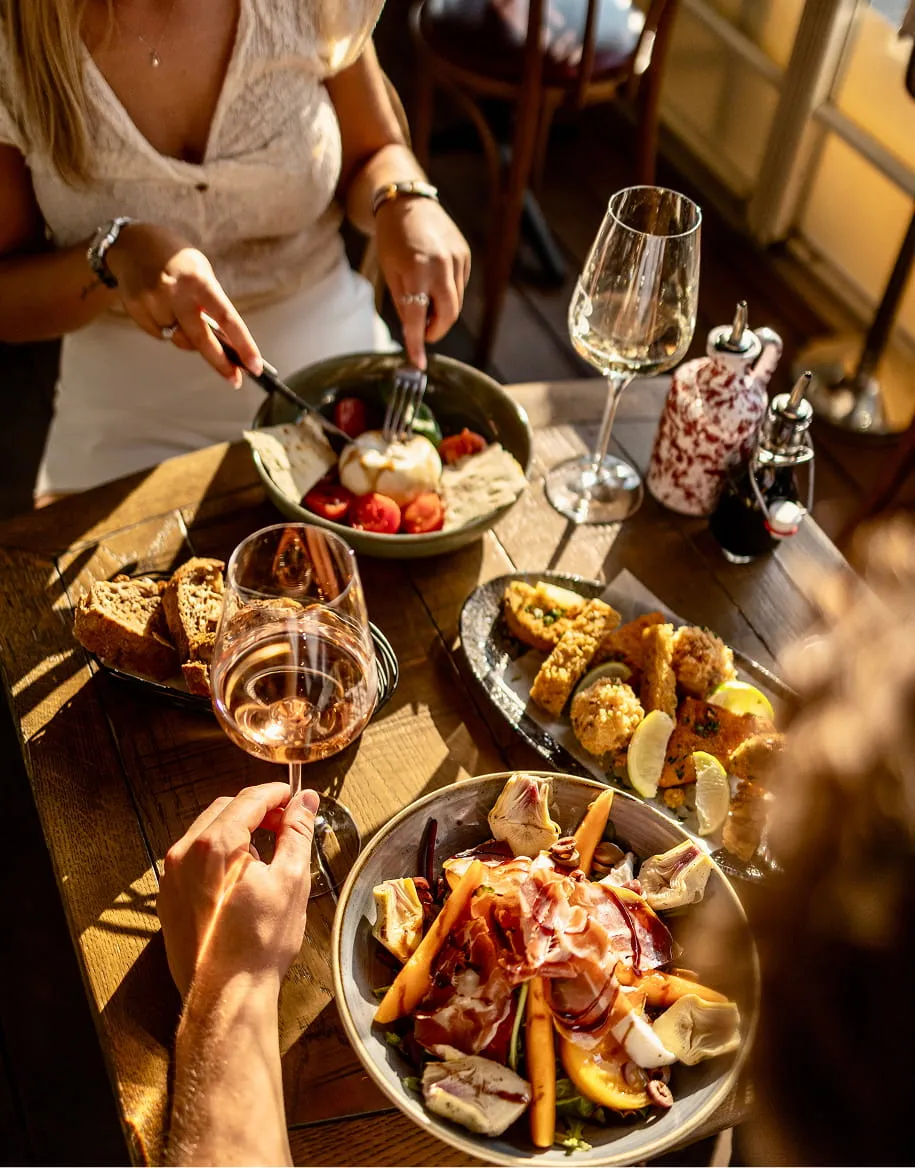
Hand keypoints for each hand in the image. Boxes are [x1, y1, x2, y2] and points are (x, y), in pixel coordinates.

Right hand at [106, 222, 261, 386]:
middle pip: (201, 340)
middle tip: (234, 378)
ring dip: (189, 338)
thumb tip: (225, 341)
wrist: (131, 243)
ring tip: (182, 314)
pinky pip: (161, 334)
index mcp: (198, 281)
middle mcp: (174, 293)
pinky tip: (163, 309)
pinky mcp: (136, 311)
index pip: (227, 318)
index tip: (255, 366)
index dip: (243, 344)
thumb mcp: (201, 271)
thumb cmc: (175, 259)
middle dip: (220, 363)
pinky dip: (167, 329)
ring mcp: (152, 303)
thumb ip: (211, 303)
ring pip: (179, 340)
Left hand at [157, 783, 318, 997]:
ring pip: (206, 834)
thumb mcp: (291, 879)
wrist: (226, 996)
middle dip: (256, 811)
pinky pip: (194, 861)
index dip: (276, 794)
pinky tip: (241, 879)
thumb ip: (297, 832)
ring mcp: (171, 878)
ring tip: (266, 854)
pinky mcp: (169, 899)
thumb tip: (305, 801)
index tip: (294, 798)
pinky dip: (219, 856)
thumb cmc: (261, 942)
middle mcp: (184, 854)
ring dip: (237, 832)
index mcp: (214, 844)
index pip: (248, 799)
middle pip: (224, 811)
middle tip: (285, 824)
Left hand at [375, 197, 470, 368]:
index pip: (418, 318)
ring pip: (456, 303)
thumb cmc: (392, 240)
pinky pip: (460, 286)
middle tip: (423, 332)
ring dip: (441, 311)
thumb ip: (404, 304)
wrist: (407, 202)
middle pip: (448, 315)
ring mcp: (457, 259)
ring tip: (425, 301)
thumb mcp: (390, 273)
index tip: (418, 363)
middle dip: (436, 330)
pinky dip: (448, 292)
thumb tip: (415, 332)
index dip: (417, 344)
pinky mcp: (465, 255)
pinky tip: (434, 280)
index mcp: (416, 271)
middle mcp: (441, 265)